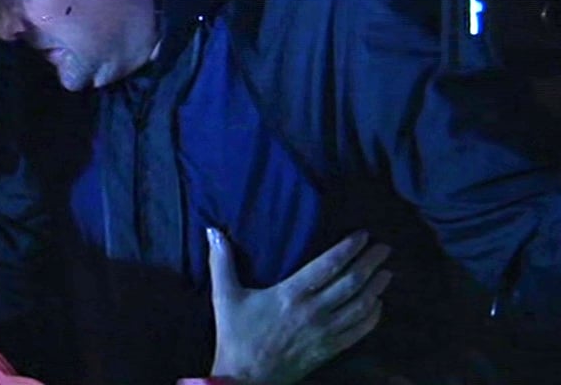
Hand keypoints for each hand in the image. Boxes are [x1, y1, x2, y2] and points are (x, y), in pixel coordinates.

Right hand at [207, 228, 391, 384]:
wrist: (245, 379)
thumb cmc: (235, 335)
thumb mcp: (224, 296)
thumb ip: (221, 261)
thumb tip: (213, 230)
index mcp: (290, 294)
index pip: (328, 265)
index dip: (348, 248)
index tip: (363, 235)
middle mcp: (313, 311)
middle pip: (351, 282)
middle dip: (371, 263)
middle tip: (385, 248)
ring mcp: (325, 332)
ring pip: (360, 305)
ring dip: (377, 287)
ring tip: (387, 272)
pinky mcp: (330, 350)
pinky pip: (359, 330)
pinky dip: (373, 315)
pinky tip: (377, 304)